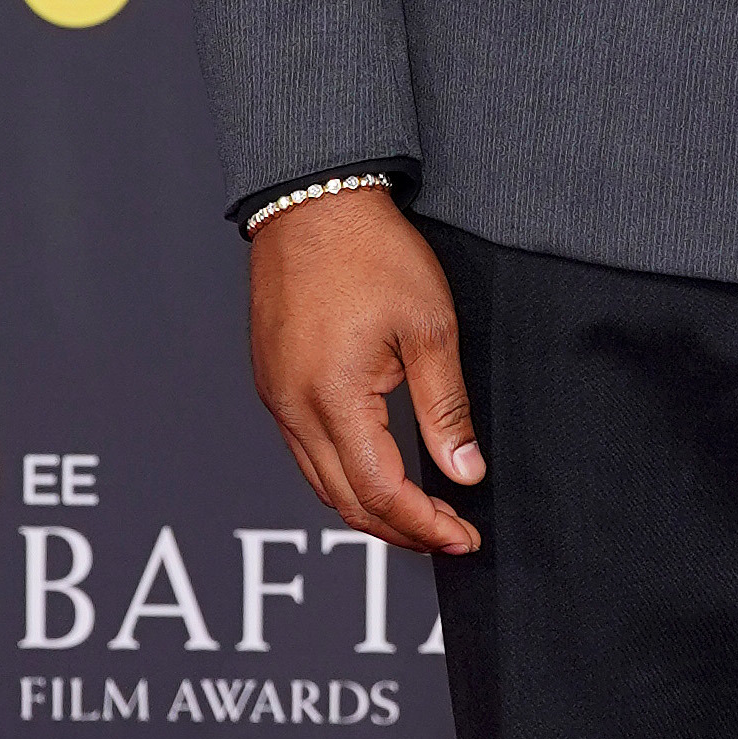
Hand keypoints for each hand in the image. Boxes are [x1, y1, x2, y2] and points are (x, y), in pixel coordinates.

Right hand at [247, 191, 486, 557]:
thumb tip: (464, 473)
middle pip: (345, 500)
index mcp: (333, 397)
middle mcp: (294, 407)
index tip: (464, 538)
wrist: (313, 200)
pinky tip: (377, 470)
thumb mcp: (429, 328)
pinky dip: (343, 475)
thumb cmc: (373, 253)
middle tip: (448, 536)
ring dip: (369, 507)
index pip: (381, 491)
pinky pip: (305, 450)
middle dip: (399, 530)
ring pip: (320, 482)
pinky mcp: (272, 381)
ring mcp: (277, 396)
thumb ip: (445, 408)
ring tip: (420, 515)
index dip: (425, 524)